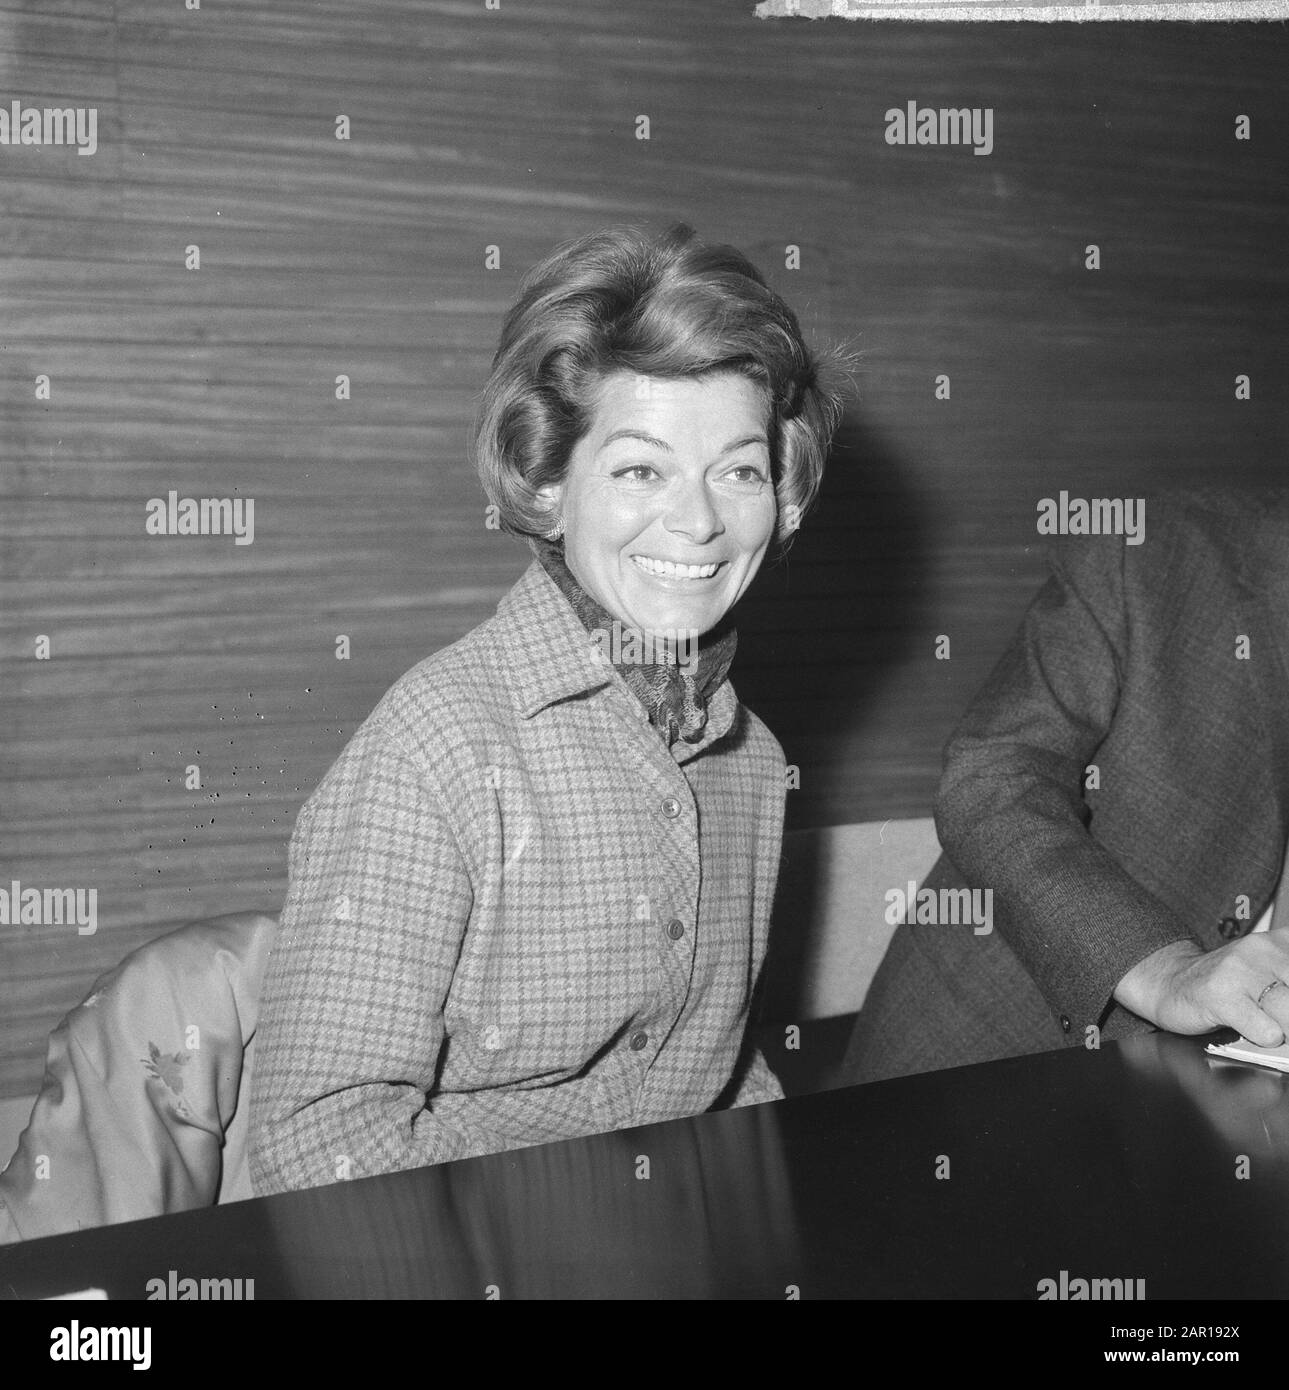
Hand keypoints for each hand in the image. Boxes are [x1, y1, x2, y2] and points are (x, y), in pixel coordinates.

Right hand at [1113, 933, 1288, 1044]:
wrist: (1170, 981)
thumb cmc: (1229, 984)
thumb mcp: (1271, 971)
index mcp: (1283, 941)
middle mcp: (1264, 949)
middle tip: (1284, 1020)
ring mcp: (1241, 970)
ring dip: (1287, 1030)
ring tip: (1272, 1026)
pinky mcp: (1221, 995)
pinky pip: (1266, 1030)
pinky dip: (1267, 1038)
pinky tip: (1254, 1030)